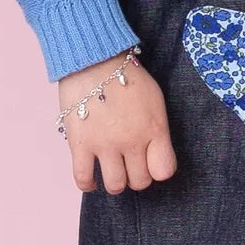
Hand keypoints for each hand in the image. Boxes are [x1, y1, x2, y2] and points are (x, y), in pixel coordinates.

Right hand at [58, 52, 176, 192]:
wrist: (93, 59)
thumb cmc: (125, 75)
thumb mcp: (155, 100)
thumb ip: (156, 128)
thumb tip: (154, 151)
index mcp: (154, 129)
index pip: (164, 171)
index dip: (158, 170)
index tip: (151, 163)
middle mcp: (132, 141)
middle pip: (140, 181)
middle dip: (136, 176)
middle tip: (130, 165)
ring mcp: (105, 144)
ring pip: (115, 185)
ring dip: (116, 183)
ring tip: (113, 172)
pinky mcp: (80, 144)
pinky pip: (83, 178)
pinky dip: (88, 184)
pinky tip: (92, 180)